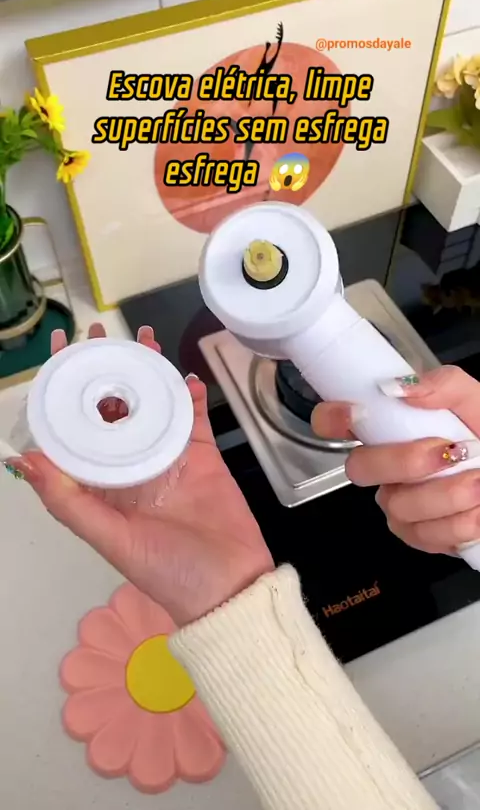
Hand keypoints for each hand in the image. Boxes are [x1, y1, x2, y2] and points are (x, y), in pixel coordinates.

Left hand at [8, 325, 272, 625]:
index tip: (58, 352)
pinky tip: (188, 374)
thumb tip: (25, 461)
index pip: (76, 429)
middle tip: (103, 332)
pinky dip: (192, 394)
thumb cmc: (168, 569)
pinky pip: (195, 417)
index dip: (65, 391)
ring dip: (150, 371)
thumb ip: (69, 502)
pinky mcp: (203, 456)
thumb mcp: (111, 539)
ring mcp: (169, 458)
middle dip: (108, 368)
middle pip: (115, 407)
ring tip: (147, 339)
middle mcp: (131, 466)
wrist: (230, 587)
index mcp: (103, 485)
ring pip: (154, 403)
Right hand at [311, 366, 479, 554]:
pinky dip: (460, 522)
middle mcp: (386, 467)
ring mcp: (398, 502)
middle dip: (404, 461)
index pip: (336, 421)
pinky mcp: (418, 535)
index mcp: (391, 429)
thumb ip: (444, 384)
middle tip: (450, 452)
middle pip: (359, 468)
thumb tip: (404, 388)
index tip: (356, 412)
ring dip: (448, 494)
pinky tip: (478, 508)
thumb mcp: (475, 401)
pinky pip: (423, 535)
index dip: (333, 417)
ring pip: (397, 506)